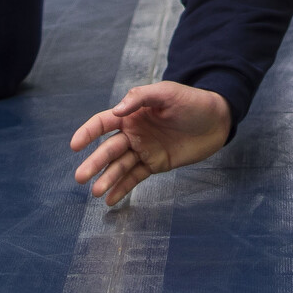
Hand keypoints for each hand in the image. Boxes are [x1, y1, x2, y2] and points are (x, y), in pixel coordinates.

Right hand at [70, 81, 231, 206]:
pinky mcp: (155, 164)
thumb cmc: (191, 101)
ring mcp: (144, 150)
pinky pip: (135, 177)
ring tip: (96, 192)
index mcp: (132, 114)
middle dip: (94, 163)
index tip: (75, 145)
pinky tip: (110, 199)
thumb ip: (141, 98)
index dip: (87, 133)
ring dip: (107, 178)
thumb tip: (117, 111)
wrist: (216, 120)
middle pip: (108, 149)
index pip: (103, 123)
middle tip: (80, 177)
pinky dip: (122, 188)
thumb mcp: (167, 93)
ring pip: (120, 166)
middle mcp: (133, 133)